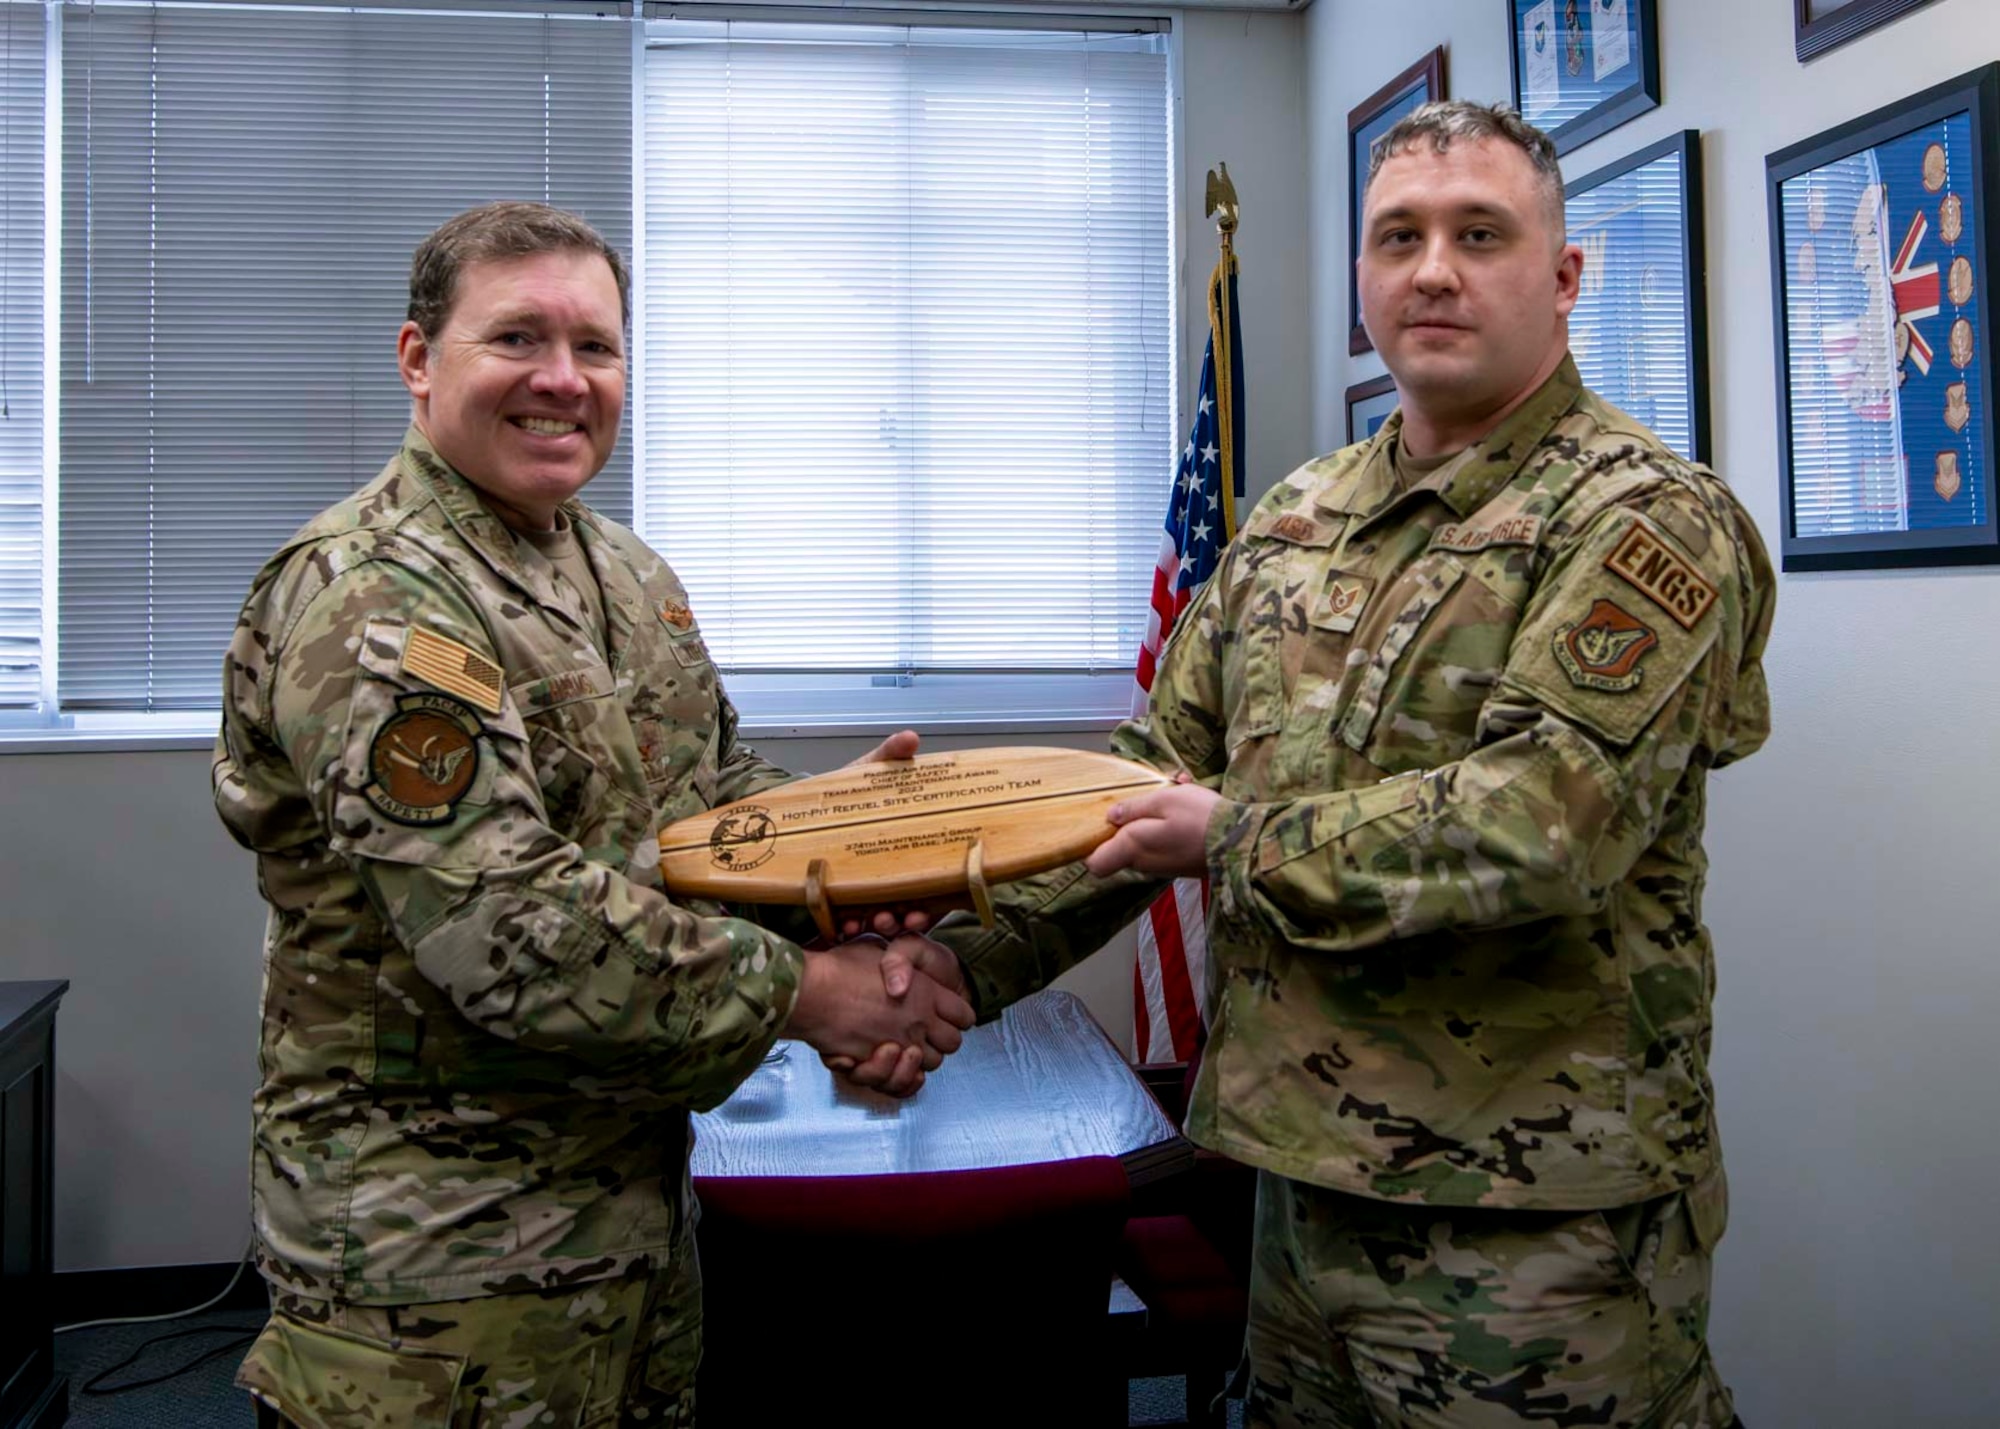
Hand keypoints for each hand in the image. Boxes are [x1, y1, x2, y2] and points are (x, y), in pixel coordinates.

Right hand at [789, 935, 973, 1096]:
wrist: (812, 992)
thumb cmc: (841, 968)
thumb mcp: (880, 953)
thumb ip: (900, 967)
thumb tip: (903, 977)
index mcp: (927, 991)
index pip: (964, 1015)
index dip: (957, 1016)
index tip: (947, 1015)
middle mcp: (920, 1021)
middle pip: (952, 1043)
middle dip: (942, 1040)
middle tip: (927, 1032)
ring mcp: (901, 1044)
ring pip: (930, 1064)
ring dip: (921, 1059)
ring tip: (905, 1046)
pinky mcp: (879, 1064)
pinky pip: (905, 1082)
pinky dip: (904, 1079)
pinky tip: (895, 1064)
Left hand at [835, 731, 956, 937]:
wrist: (802, 811)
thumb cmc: (847, 793)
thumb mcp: (868, 772)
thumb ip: (888, 756)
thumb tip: (911, 738)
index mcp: (914, 846)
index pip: (944, 876)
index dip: (951, 894)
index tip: (939, 898)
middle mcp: (900, 872)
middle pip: (919, 903)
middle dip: (913, 915)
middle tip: (900, 916)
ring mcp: (873, 888)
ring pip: (890, 916)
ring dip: (886, 923)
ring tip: (874, 920)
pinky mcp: (845, 900)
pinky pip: (854, 920)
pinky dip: (851, 925)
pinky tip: (844, 926)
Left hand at [1083, 782, 1222, 879]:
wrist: (1241, 842)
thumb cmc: (1199, 818)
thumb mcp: (1163, 800)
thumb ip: (1133, 809)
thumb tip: (1111, 816)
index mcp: (1132, 849)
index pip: (1095, 865)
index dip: (1092, 846)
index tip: (1101, 824)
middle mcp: (1144, 864)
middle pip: (1121, 847)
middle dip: (1129, 820)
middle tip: (1149, 794)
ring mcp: (1163, 866)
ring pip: (1145, 841)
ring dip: (1154, 816)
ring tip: (1177, 787)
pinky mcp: (1179, 863)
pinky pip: (1165, 842)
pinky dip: (1171, 823)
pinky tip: (1188, 798)